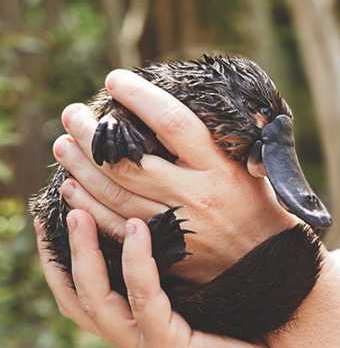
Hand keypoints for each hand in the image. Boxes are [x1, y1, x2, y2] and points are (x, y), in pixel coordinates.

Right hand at [35, 210, 288, 347]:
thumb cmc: (231, 338)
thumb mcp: (192, 302)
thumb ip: (170, 277)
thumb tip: (160, 226)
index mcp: (128, 326)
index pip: (77, 294)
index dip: (58, 260)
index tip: (52, 219)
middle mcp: (127, 337)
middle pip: (77, 293)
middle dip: (63, 249)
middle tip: (63, 207)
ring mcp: (143, 343)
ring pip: (97, 297)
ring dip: (85, 253)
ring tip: (81, 214)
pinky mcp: (167, 345)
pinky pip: (144, 297)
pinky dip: (137, 262)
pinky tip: (138, 230)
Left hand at [54, 70, 297, 282]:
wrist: (269, 266)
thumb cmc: (260, 206)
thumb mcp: (257, 165)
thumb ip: (229, 135)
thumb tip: (198, 98)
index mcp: (219, 168)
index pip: (172, 123)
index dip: (140, 98)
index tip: (115, 80)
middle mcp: (194, 196)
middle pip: (128, 161)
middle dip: (93, 133)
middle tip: (73, 113)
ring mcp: (176, 226)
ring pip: (113, 193)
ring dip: (81, 167)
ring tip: (64, 144)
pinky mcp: (163, 252)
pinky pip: (113, 227)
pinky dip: (87, 206)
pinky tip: (71, 188)